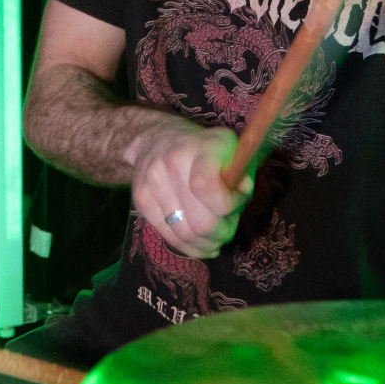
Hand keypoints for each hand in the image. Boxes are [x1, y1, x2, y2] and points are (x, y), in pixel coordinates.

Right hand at [128, 119, 252, 258]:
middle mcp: (172, 162)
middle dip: (221, 233)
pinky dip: (188, 246)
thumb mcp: (233, 151)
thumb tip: (241, 196)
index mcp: (202, 147)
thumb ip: (243, 175)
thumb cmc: (206, 150)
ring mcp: (152, 181)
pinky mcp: (140, 198)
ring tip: (215, 237)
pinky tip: (199, 242)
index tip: (238, 201)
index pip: (207, 188)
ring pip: (184, 235)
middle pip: (200, 222)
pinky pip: (168, 236)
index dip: (229, 206)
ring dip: (206, 243)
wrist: (158, 136)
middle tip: (228, 229)